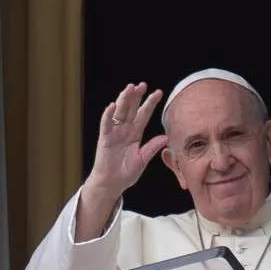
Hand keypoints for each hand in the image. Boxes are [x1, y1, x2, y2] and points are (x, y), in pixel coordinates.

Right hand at [86, 82, 168, 198]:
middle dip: (136, 96)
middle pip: (131, 109)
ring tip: (130, 88)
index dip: (150, 103)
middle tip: (143, 85)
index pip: (144, 115)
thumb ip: (152, 147)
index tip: (158, 93)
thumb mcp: (143, 159)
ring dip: (124, 100)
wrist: (112, 184)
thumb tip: (166, 137)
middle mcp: (125, 130)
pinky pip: (106, 125)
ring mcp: (114, 133)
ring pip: (119, 113)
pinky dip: (108, 115)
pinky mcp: (105, 139)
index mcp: (135, 134)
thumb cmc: (126, 173)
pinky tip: (112, 106)